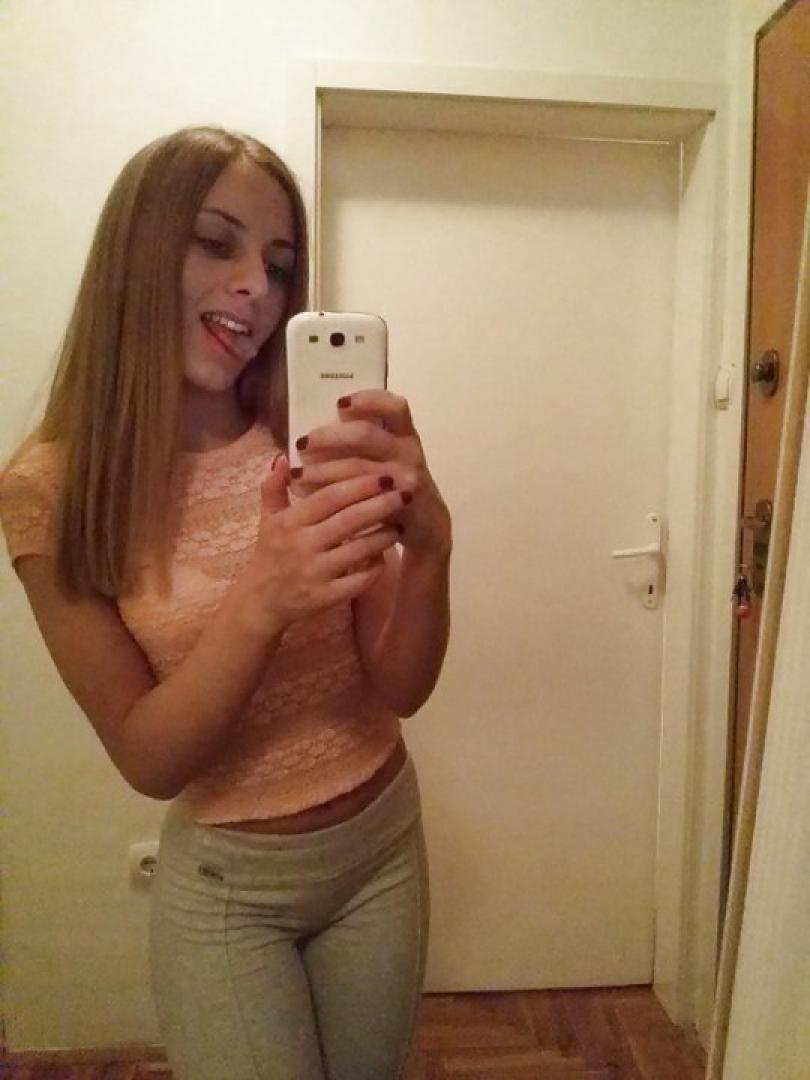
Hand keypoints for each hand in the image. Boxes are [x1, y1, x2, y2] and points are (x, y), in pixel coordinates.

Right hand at [244, 454, 405, 631]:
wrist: (261, 602)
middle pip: (349, 520)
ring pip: (359, 550)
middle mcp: (302, 546)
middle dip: (381, 505)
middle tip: (405, 493)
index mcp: (290, 522)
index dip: (359, 485)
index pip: (329, 498)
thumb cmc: (269, 554)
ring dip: (384, 536)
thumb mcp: (267, 519)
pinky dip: (375, 567)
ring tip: (401, 523)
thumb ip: (274, 488)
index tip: (384, 475)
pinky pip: (359, 581)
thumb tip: (284, 458)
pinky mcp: (325, 597)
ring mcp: (315, 573)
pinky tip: (385, 555)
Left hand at [292, 390, 451, 556]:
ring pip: (357, 469)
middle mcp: (408, 452)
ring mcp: (405, 479)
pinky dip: (329, 494)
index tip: (339, 403)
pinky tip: (309, 495)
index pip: (395, 407)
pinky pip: (359, 498)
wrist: (428, 524)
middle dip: (329, 436)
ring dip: (322, 470)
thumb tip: (318, 432)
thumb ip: (367, 442)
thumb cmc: (397, 484)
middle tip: (302, 444)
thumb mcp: (392, 457)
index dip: (368, 400)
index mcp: (405, 435)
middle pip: (366, 435)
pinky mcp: (397, 505)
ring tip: (297, 475)